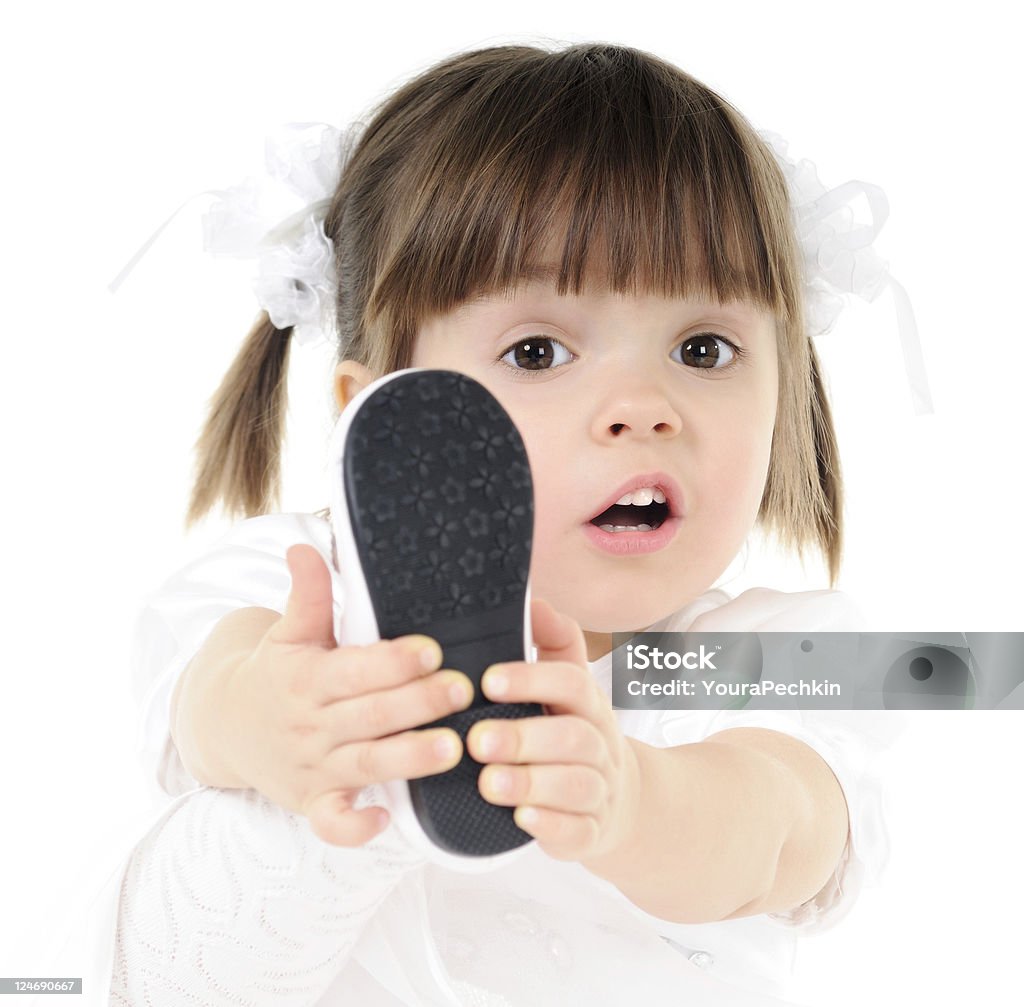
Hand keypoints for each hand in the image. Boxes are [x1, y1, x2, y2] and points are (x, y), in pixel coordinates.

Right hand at [219, 545, 474, 847]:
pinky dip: (353, 827)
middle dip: (416, 704)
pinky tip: (386, 819)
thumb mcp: (287, 632)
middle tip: (462, 690)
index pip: (353, 670)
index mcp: (306, 677)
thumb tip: (303, 546)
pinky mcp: (312, 802)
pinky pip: (331, 823)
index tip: (431, 650)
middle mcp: (310, 724)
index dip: (392, 661)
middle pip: (368, 715)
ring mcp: (312, 767)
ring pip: (364, 764)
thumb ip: (307, 594)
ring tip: (452, 748)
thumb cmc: (275, 672)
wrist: (227, 726)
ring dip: (408, 758)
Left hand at [466, 598, 640, 861]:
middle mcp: (599, 746)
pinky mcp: (591, 833)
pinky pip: (579, 832)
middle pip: (573, 738)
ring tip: (488, 782)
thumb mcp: (568, 685)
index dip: (532, 680)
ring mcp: (599, 791)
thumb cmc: (573, 731)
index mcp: (588, 704)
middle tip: (476, 740)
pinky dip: (551, 825)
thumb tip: (533, 600)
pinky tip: (522, 819)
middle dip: (524, 738)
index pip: (571, 683)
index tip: (488, 682)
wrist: (621, 799)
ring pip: (576, 786)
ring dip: (531, 783)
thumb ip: (552, 641)